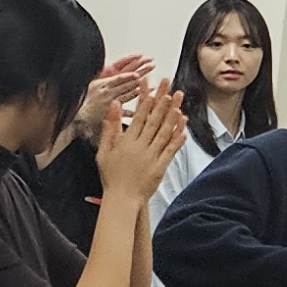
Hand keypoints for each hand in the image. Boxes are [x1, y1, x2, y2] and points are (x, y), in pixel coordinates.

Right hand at [96, 79, 186, 196]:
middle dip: (162, 103)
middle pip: (153, 121)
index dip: (145, 100)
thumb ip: (110, 128)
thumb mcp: (103, 151)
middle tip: (169, 88)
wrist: (121, 199)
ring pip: (163, 133)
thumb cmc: (111, 176)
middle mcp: (140, 147)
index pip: (138, 116)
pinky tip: (183, 130)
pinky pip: (170, 151)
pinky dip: (177, 140)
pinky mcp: (160, 167)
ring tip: (179, 103)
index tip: (150, 87)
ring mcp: (151, 157)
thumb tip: (114, 106)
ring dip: (172, 117)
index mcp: (126, 142)